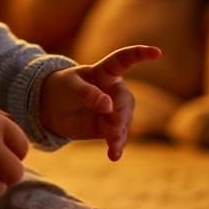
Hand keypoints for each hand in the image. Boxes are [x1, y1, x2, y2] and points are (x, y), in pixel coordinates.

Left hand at [39, 45, 161, 160]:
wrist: (51, 107)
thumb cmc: (63, 88)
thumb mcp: (71, 87)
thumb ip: (89, 94)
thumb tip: (109, 105)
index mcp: (104, 72)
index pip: (124, 60)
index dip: (140, 54)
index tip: (157, 52)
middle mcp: (113, 91)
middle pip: (125, 99)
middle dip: (122, 111)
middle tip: (114, 122)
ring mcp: (113, 110)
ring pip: (124, 121)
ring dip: (119, 132)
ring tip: (113, 143)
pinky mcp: (108, 127)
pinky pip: (117, 137)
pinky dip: (116, 146)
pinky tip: (114, 155)